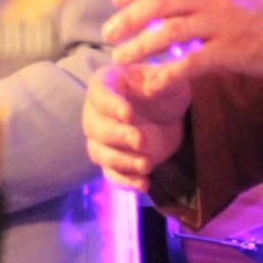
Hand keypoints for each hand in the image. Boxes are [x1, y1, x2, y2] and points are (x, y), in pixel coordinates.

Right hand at [83, 64, 190, 192]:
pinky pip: (110, 174)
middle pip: (94, 127)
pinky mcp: (113, 161)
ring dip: (120, 161)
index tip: (128, 115)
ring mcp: (102, 140)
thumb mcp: (169, 80)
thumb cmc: (164, 89)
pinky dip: (124, 181)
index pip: (100, 95)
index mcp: (105, 85)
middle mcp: (95, 113)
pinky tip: (144, 183)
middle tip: (140, 141)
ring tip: (146, 165)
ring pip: (98, 153)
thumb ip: (164, 79)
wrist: (168, 116)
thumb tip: (163, 79)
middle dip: (117, 136)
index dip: (111, 106)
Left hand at [103, 0, 262, 86]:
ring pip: (170, 32)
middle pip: (159, 3)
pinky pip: (192, 63)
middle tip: (108, 34)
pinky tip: (153, 82)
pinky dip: (168, 73)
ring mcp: (224, 24)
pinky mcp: (233, 52)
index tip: (115, 0)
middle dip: (128, 19)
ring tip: (122, 59)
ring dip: (140, 46)